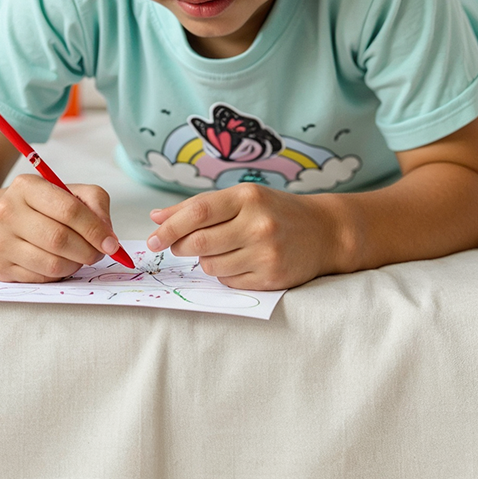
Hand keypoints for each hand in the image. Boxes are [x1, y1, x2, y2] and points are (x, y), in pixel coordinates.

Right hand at [0, 174, 121, 281]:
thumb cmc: (36, 206)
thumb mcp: (65, 190)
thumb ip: (94, 203)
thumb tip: (108, 236)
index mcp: (26, 186)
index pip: (69, 210)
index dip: (95, 229)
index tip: (112, 243)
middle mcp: (7, 212)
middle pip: (60, 239)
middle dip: (88, 251)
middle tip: (99, 253)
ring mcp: (0, 242)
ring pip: (52, 264)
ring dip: (75, 265)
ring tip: (79, 256)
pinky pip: (41, 279)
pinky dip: (59, 274)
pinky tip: (59, 262)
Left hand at [146, 184, 346, 290]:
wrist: (325, 232)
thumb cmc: (275, 210)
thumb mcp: (242, 198)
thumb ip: (198, 207)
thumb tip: (156, 217)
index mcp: (247, 197)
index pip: (198, 213)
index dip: (169, 227)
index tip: (153, 239)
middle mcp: (258, 224)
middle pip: (199, 242)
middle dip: (180, 247)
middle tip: (177, 247)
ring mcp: (266, 253)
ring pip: (211, 266)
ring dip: (205, 261)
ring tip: (220, 250)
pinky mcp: (272, 277)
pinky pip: (229, 281)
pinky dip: (225, 274)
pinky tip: (238, 262)